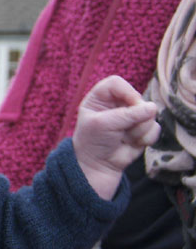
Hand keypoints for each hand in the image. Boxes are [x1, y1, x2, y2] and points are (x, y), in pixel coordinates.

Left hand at [73, 75, 159, 199]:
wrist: (98, 165)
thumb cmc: (93, 142)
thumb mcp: (103, 125)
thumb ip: (127, 115)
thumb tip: (153, 108)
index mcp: (100, 97)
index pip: (116, 83)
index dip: (126, 92)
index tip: (131, 104)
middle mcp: (117, 103)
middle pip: (137, 98)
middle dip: (135, 116)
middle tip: (123, 129)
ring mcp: (132, 115)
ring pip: (150, 114)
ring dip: (138, 130)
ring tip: (123, 138)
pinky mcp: (143, 128)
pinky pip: (155, 128)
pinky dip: (145, 138)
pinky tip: (132, 143)